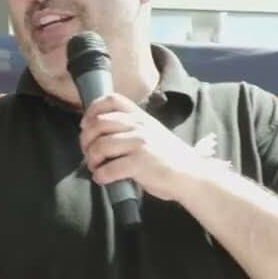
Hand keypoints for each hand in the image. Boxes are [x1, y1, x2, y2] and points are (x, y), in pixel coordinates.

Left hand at [78, 93, 214, 201]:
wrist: (191, 174)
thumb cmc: (168, 156)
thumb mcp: (151, 132)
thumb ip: (130, 128)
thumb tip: (98, 135)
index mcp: (141, 116)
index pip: (112, 100)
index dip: (92, 110)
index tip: (86, 125)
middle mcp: (139, 126)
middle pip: (99, 123)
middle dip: (86, 139)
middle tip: (87, 152)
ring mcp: (140, 144)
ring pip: (100, 145)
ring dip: (91, 159)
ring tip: (95, 167)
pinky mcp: (140, 164)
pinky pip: (109, 168)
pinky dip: (100, 175)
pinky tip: (102, 178)